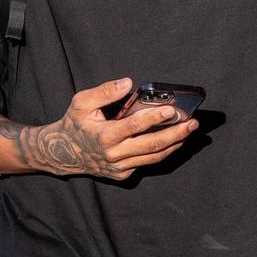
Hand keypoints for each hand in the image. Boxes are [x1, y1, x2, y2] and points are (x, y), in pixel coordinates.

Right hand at [21, 78, 198, 179]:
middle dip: (176, 133)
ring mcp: (120, 167)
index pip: (134, 126)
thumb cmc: (74, 124)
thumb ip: (104, 91)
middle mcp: (114, 155)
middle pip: (152, 145)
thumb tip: (128, 83)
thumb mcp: (82, 102)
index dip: (154, 118)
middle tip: (192, 122)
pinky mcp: (124, 174)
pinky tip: (175, 140)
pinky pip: (148, 162)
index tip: (170, 109)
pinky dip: (163, 151)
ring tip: (189, 130)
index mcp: (104, 136)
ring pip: (154, 157)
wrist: (63, 153)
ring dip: (175, 143)